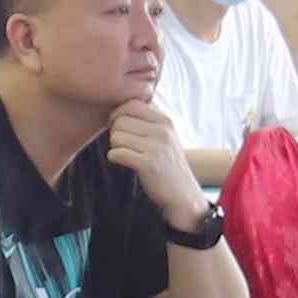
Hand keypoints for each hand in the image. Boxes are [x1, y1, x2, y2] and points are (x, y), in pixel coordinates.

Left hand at [108, 101, 207, 229]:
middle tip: (122, 144)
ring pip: (116, 137)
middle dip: (114, 133)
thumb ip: (147, 120)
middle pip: (120, 121)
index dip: (118, 113)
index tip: (117, 125)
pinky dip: (114, 158)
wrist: (183, 193)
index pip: (132, 104)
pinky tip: (124, 162)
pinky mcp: (148, 164)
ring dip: (115, 146)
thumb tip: (119, 108)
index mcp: (165, 121)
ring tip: (126, 154)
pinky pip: (117, 153)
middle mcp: (162, 131)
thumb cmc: (167, 163)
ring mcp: (156, 147)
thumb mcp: (165, 136)